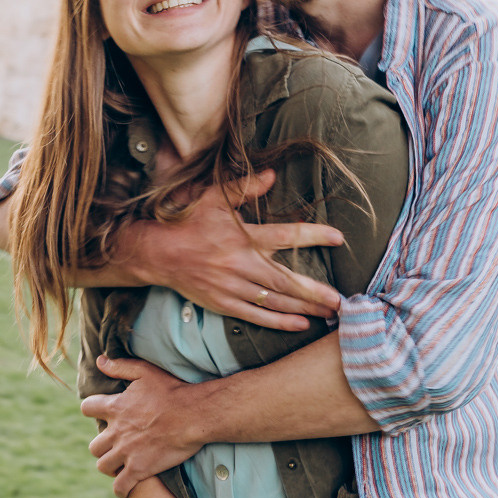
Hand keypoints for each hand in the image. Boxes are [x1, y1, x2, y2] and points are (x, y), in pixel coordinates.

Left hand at [83, 357, 204, 496]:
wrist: (194, 415)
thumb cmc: (173, 391)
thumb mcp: (146, 372)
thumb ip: (120, 367)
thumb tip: (100, 361)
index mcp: (115, 407)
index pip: (87, 409)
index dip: (92, 410)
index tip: (101, 412)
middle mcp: (116, 432)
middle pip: (94, 445)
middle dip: (103, 445)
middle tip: (116, 444)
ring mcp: (126, 453)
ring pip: (103, 466)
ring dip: (110, 465)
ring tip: (121, 463)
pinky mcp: (139, 469)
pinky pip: (120, 487)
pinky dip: (121, 488)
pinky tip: (127, 485)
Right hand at [128, 171, 344, 330]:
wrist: (157, 253)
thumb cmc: (187, 222)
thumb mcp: (213, 198)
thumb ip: (244, 187)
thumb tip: (271, 174)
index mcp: (243, 237)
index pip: (285, 235)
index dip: (313, 235)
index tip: (338, 238)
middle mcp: (241, 265)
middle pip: (286, 281)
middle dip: (315, 292)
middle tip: (340, 300)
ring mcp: (233, 287)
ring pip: (275, 302)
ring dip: (304, 308)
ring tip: (329, 313)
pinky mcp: (224, 304)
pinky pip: (257, 316)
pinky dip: (280, 321)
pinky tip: (301, 323)